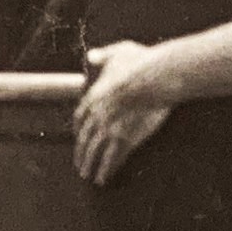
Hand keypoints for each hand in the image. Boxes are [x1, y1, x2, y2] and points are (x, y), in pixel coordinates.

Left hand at [74, 41, 177, 184]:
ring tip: (88, 176)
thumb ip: (104, 55)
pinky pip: (112, 158)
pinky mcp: (125, 138)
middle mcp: (97, 115)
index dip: (78, 129)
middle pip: (84, 138)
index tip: (78, 138)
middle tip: (79, 164)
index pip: (80, 117)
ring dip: (90, 165)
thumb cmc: (140, 63)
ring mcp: (110, 128)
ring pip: (95, 151)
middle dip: (81, 152)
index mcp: (94, 96)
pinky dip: (106, 170)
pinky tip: (102, 179)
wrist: (153, 76)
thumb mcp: (119, 52)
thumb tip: (92, 55)